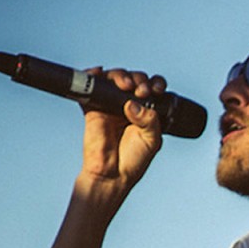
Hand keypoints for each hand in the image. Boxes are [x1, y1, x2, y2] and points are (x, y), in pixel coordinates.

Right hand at [79, 68, 165, 190]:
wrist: (112, 174)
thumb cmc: (133, 160)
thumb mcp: (152, 139)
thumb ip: (149, 120)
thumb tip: (133, 102)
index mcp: (146, 111)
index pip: (152, 88)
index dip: (155, 83)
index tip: (157, 89)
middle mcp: (129, 105)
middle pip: (133, 79)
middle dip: (139, 79)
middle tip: (141, 90)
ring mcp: (111, 105)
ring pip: (114, 79)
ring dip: (120, 75)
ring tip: (126, 85)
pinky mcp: (93, 107)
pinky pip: (91, 86)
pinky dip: (93, 75)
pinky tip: (98, 73)